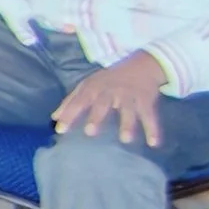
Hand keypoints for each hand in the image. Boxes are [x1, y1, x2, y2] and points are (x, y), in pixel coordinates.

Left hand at [53, 52, 167, 146]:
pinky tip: (153, 143)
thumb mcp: (88, 85)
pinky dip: (153, 129)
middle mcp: (110, 91)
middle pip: (102, 104)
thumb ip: (71, 101)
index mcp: (93, 87)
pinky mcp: (146, 99)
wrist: (140, 65)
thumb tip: (54, 117)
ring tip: (125, 139)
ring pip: (128, 110)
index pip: (78, 101)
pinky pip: (150, 115)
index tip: (60, 129)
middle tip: (90, 132)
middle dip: (96, 117)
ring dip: (127, 124)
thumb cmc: (108, 80)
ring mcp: (129, 95)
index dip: (69, 114)